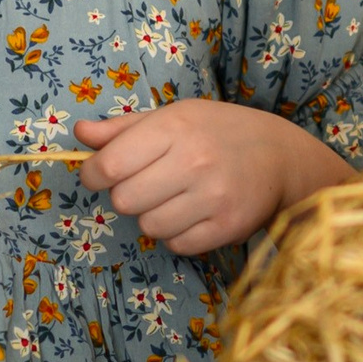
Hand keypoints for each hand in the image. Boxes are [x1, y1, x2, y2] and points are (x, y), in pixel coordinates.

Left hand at [74, 99, 353, 253]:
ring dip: (154, 217)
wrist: (282, 156)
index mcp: (176, 127)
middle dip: (128, 196)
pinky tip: (195, 214)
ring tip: (177, 198)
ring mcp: (214, 197)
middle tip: (149, 185)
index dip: (95, 175)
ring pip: (149, 227)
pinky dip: (178, 235)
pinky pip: (177, 245)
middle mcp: (195, 161)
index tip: (102, 175)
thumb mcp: (174, 116)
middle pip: (124, 201)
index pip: (110, 165)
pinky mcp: (228, 227)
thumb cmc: (219, 132)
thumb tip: (80, 133)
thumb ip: (125, 128)